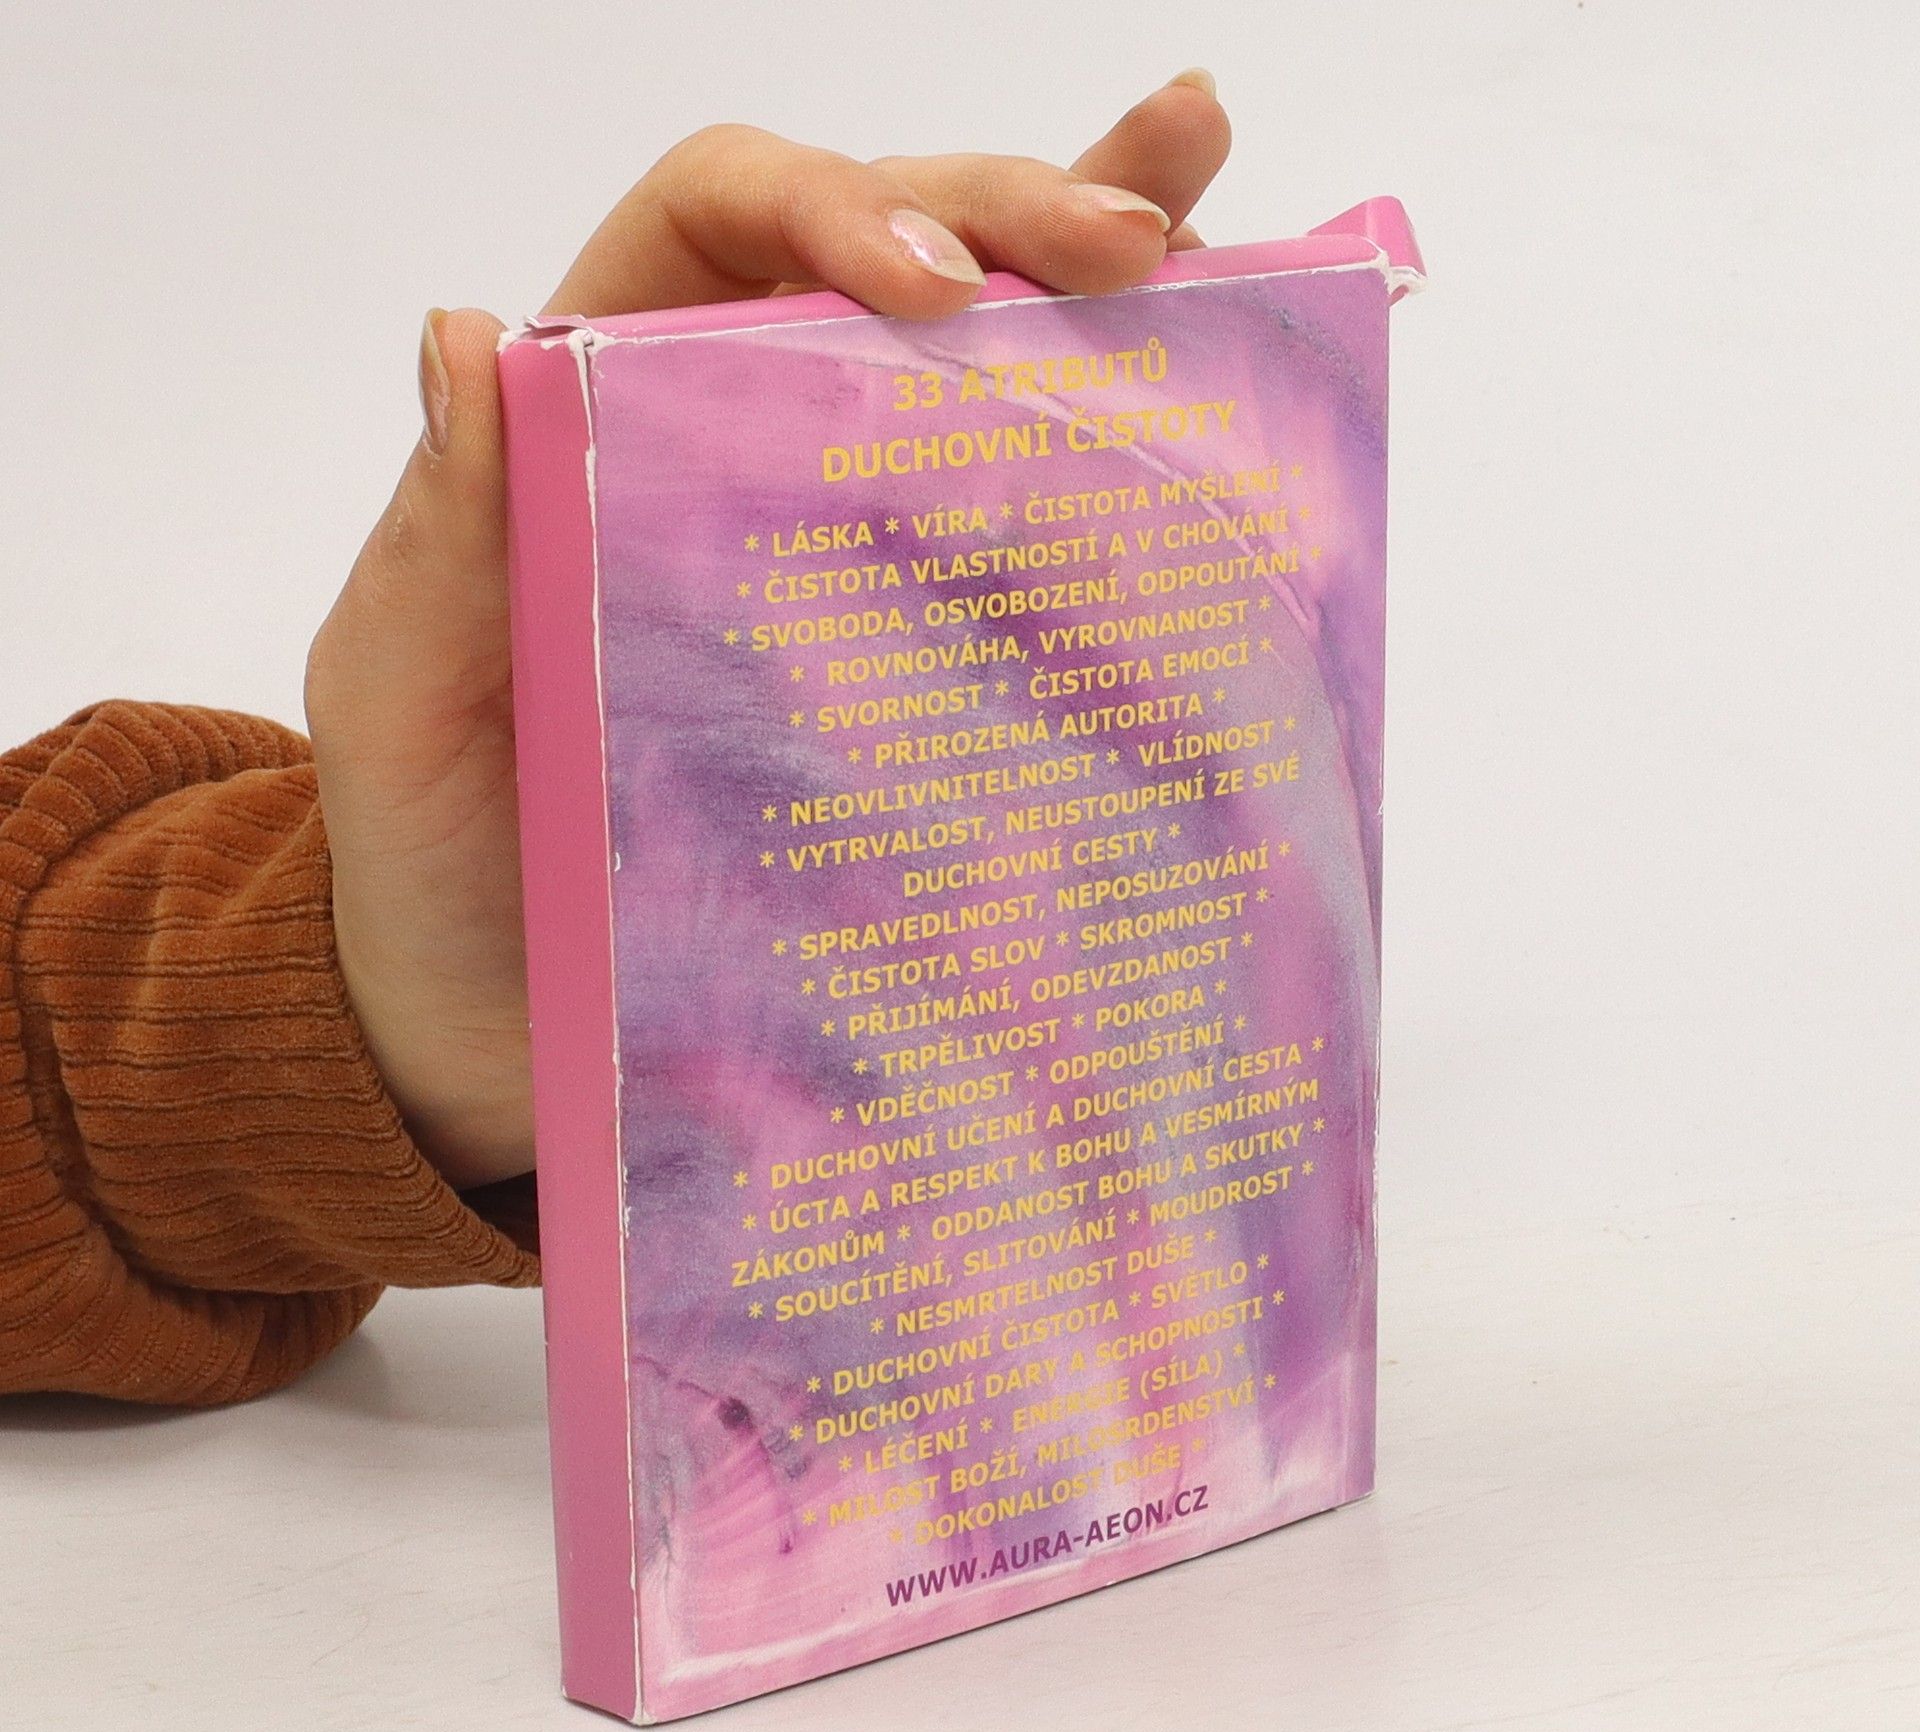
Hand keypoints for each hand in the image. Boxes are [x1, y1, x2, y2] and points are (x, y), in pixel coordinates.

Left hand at [303, 71, 1231, 1189]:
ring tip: (1192, 224)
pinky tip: (1224, 399)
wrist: (520, 1032)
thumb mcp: (401, 699)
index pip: (725, 219)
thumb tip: (468, 335)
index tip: (929, 295)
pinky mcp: (926, 658)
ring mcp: (849, 542)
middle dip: (1012, 215)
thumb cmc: (440, 863)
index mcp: (602, 403)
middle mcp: (740, 438)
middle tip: (1127, 247)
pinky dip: (1129, 458)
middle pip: (889, 253)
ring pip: (985, 356)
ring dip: (1102, 265)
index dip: (833, 207)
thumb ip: (442, 534)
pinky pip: (1035, 529)